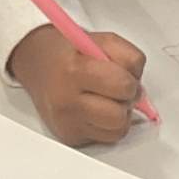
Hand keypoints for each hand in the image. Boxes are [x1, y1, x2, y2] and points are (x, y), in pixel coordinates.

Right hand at [9, 25, 145, 146]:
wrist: (39, 66)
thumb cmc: (70, 53)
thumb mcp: (99, 40)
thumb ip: (127, 56)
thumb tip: (140, 84)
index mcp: (74, 70)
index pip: (121, 84)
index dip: (131, 80)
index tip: (126, 75)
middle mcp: (67, 100)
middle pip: (119, 115)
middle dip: (126, 100)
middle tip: (120, 89)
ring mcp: (67, 122)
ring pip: (117, 131)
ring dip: (120, 115)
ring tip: (110, 100)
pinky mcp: (70, 137)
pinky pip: (107, 138)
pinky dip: (110, 125)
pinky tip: (99, 110)